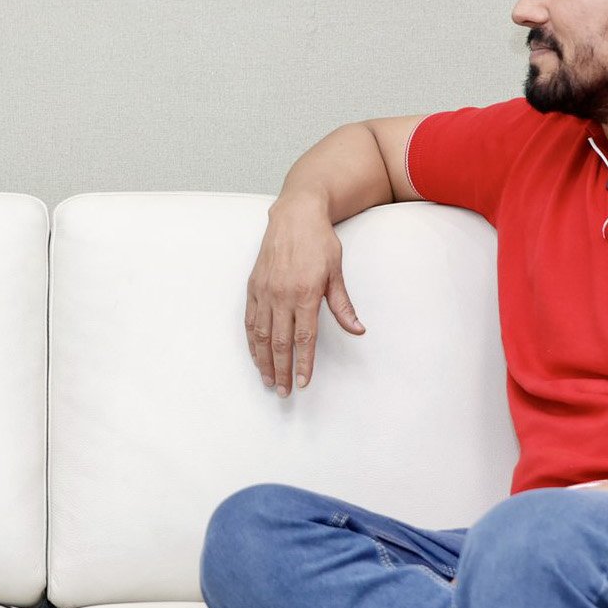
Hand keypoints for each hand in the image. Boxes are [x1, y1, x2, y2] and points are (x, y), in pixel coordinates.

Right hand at [245, 197, 363, 395]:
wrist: (295, 215)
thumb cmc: (319, 241)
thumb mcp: (336, 272)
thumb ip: (343, 305)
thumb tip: (357, 330)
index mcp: (305, 294)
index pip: (304, 338)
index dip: (304, 364)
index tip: (304, 383)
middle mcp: (282, 295)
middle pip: (280, 342)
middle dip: (282, 370)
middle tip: (283, 391)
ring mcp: (265, 291)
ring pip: (261, 335)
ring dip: (264, 360)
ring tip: (267, 380)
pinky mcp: (254, 286)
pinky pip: (250, 320)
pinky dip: (251, 340)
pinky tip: (255, 354)